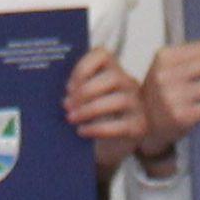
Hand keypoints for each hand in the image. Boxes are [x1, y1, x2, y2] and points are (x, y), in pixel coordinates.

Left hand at [64, 45, 146, 163]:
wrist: (110, 144)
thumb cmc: (92, 116)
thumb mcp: (84, 98)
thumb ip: (74, 90)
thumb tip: (60, 95)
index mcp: (113, 70)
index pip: (102, 54)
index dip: (83, 68)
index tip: (68, 87)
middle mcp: (129, 82)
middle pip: (113, 77)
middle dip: (86, 91)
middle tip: (67, 106)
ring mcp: (137, 104)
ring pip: (119, 100)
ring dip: (90, 109)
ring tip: (72, 118)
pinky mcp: (139, 125)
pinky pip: (121, 125)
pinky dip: (99, 129)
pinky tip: (83, 131)